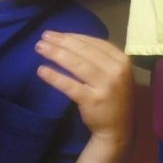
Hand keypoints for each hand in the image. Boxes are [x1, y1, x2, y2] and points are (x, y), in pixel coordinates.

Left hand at [35, 31, 134, 147]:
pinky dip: (55, 77)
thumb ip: (100, 57)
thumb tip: (70, 39)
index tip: (56, 34)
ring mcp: (105, 86)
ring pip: (76, 65)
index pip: (94, 42)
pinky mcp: (92, 100)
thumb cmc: (113, 96)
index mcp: (122, 60)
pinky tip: (42, 70)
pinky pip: (70, 85)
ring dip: (55, 54)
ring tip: (40, 47)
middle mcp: (116, 71)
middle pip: (83, 51)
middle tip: (44, 36)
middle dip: (62, 41)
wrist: (117, 128)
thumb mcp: (115, 72)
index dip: (73, 36)